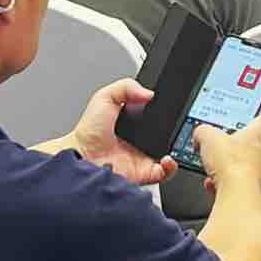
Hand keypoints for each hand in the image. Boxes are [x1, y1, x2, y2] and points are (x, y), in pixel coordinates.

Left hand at [44, 78, 169, 186]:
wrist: (80, 157)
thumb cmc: (88, 132)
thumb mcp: (104, 97)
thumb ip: (126, 87)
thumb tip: (149, 92)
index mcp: (135, 123)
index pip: (158, 117)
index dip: (168, 113)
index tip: (175, 108)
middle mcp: (142, 141)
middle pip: (168, 135)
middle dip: (177, 131)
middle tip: (179, 126)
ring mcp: (144, 157)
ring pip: (171, 154)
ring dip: (178, 149)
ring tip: (176, 141)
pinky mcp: (144, 172)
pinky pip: (165, 173)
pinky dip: (171, 167)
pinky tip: (168, 158)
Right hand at [191, 114, 260, 189]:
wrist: (236, 193)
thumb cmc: (233, 164)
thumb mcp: (208, 136)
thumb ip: (203, 131)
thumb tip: (199, 133)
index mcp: (256, 134)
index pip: (260, 121)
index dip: (249, 119)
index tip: (241, 119)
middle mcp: (260, 153)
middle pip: (247, 144)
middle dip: (231, 145)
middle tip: (218, 143)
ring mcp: (255, 172)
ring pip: (239, 165)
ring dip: (225, 166)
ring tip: (211, 164)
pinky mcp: (248, 189)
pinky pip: (233, 183)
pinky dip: (221, 182)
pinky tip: (211, 182)